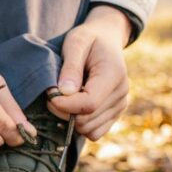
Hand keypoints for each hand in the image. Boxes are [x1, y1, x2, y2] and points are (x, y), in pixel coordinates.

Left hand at [52, 5, 132, 140]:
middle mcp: (121, 93)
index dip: (65, 105)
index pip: (89, 103)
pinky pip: (94, 132)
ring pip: (89, 129)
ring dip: (71, 119)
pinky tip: (74, 106)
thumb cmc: (89, 39)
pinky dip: (80, 125)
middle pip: (87, 119)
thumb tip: (65, 92)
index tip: (50, 96)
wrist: (106, 40)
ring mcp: (120, 106)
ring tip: (65, 98)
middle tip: (53, 94)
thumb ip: (71, 67)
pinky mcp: (115, 114)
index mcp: (113, 75)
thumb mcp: (76, 42)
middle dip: (64, 111)